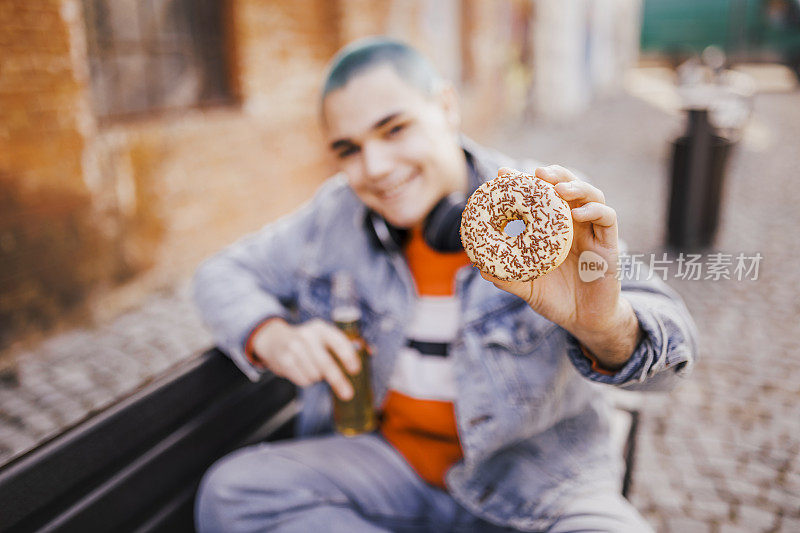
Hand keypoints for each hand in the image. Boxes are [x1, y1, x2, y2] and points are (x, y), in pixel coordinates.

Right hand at [250, 318, 360, 399]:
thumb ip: (345, 344)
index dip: (348, 356)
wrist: (274, 339)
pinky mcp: (284, 361)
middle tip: (347, 394)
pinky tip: (303, 370)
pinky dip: (307, 380)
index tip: (355, 370)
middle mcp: (307, 336)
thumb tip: (371, 352)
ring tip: (313, 369)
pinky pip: (303, 380)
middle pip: (325, 363)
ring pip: (314, 375)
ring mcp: (294, 348)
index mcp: (321, 328)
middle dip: (338, 380)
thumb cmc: (307, 341)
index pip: (337, 341)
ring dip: (318, 378)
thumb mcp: (324, 336)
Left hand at [480, 165, 640, 368]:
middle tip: (537, 172)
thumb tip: (480, 267)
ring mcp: (593, 232)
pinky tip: (578, 212)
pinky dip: (594, 210)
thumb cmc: (555, 299)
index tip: (504, 173)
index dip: (524, 183)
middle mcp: (574, 225)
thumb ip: (507, 276)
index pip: (540, 198)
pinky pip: (607, 218)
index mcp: (553, 229)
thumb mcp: (527, 286)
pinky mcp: (609, 244)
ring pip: (592, 196)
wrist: (584, 321)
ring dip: (576, 186)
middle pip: (568, 187)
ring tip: (558, 188)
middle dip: (554, 174)